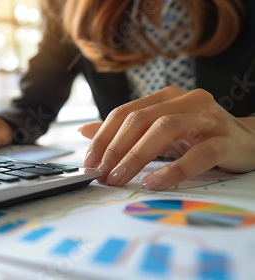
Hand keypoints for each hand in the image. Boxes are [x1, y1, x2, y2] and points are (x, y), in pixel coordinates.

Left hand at [78, 86, 254, 189]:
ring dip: (136, 156)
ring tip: (120, 177)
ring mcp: (208, 117)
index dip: (103, 137)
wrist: (249, 142)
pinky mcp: (226, 139)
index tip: (89, 162)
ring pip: (165, 129)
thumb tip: (85, 131)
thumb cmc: (199, 136)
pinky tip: (154, 182)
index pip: (125, 112)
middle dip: (115, 148)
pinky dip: (173, 169)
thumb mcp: (158, 131)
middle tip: (101, 173)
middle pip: (140, 119)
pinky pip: (198, 154)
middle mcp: (186, 100)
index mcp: (166, 96)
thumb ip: (125, 131)